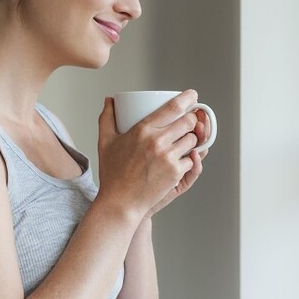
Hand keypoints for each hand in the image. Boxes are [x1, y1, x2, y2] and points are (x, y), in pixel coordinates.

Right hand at [96, 90, 205, 219]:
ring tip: (184, 142)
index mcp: (143, 130)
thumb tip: (109, 100)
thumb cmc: (112, 173)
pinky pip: (191, 160)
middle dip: (192, 120)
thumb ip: (107, 118)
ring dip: (192, 140)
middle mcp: (158, 141)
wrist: (120, 203)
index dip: (187, 99)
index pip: (173, 107)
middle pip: (188, 122)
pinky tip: (181, 160)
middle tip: (189, 122)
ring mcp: (168, 158)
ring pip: (193, 141)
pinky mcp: (175, 173)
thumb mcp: (105, 142)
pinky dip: (189, 159)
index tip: (193, 96)